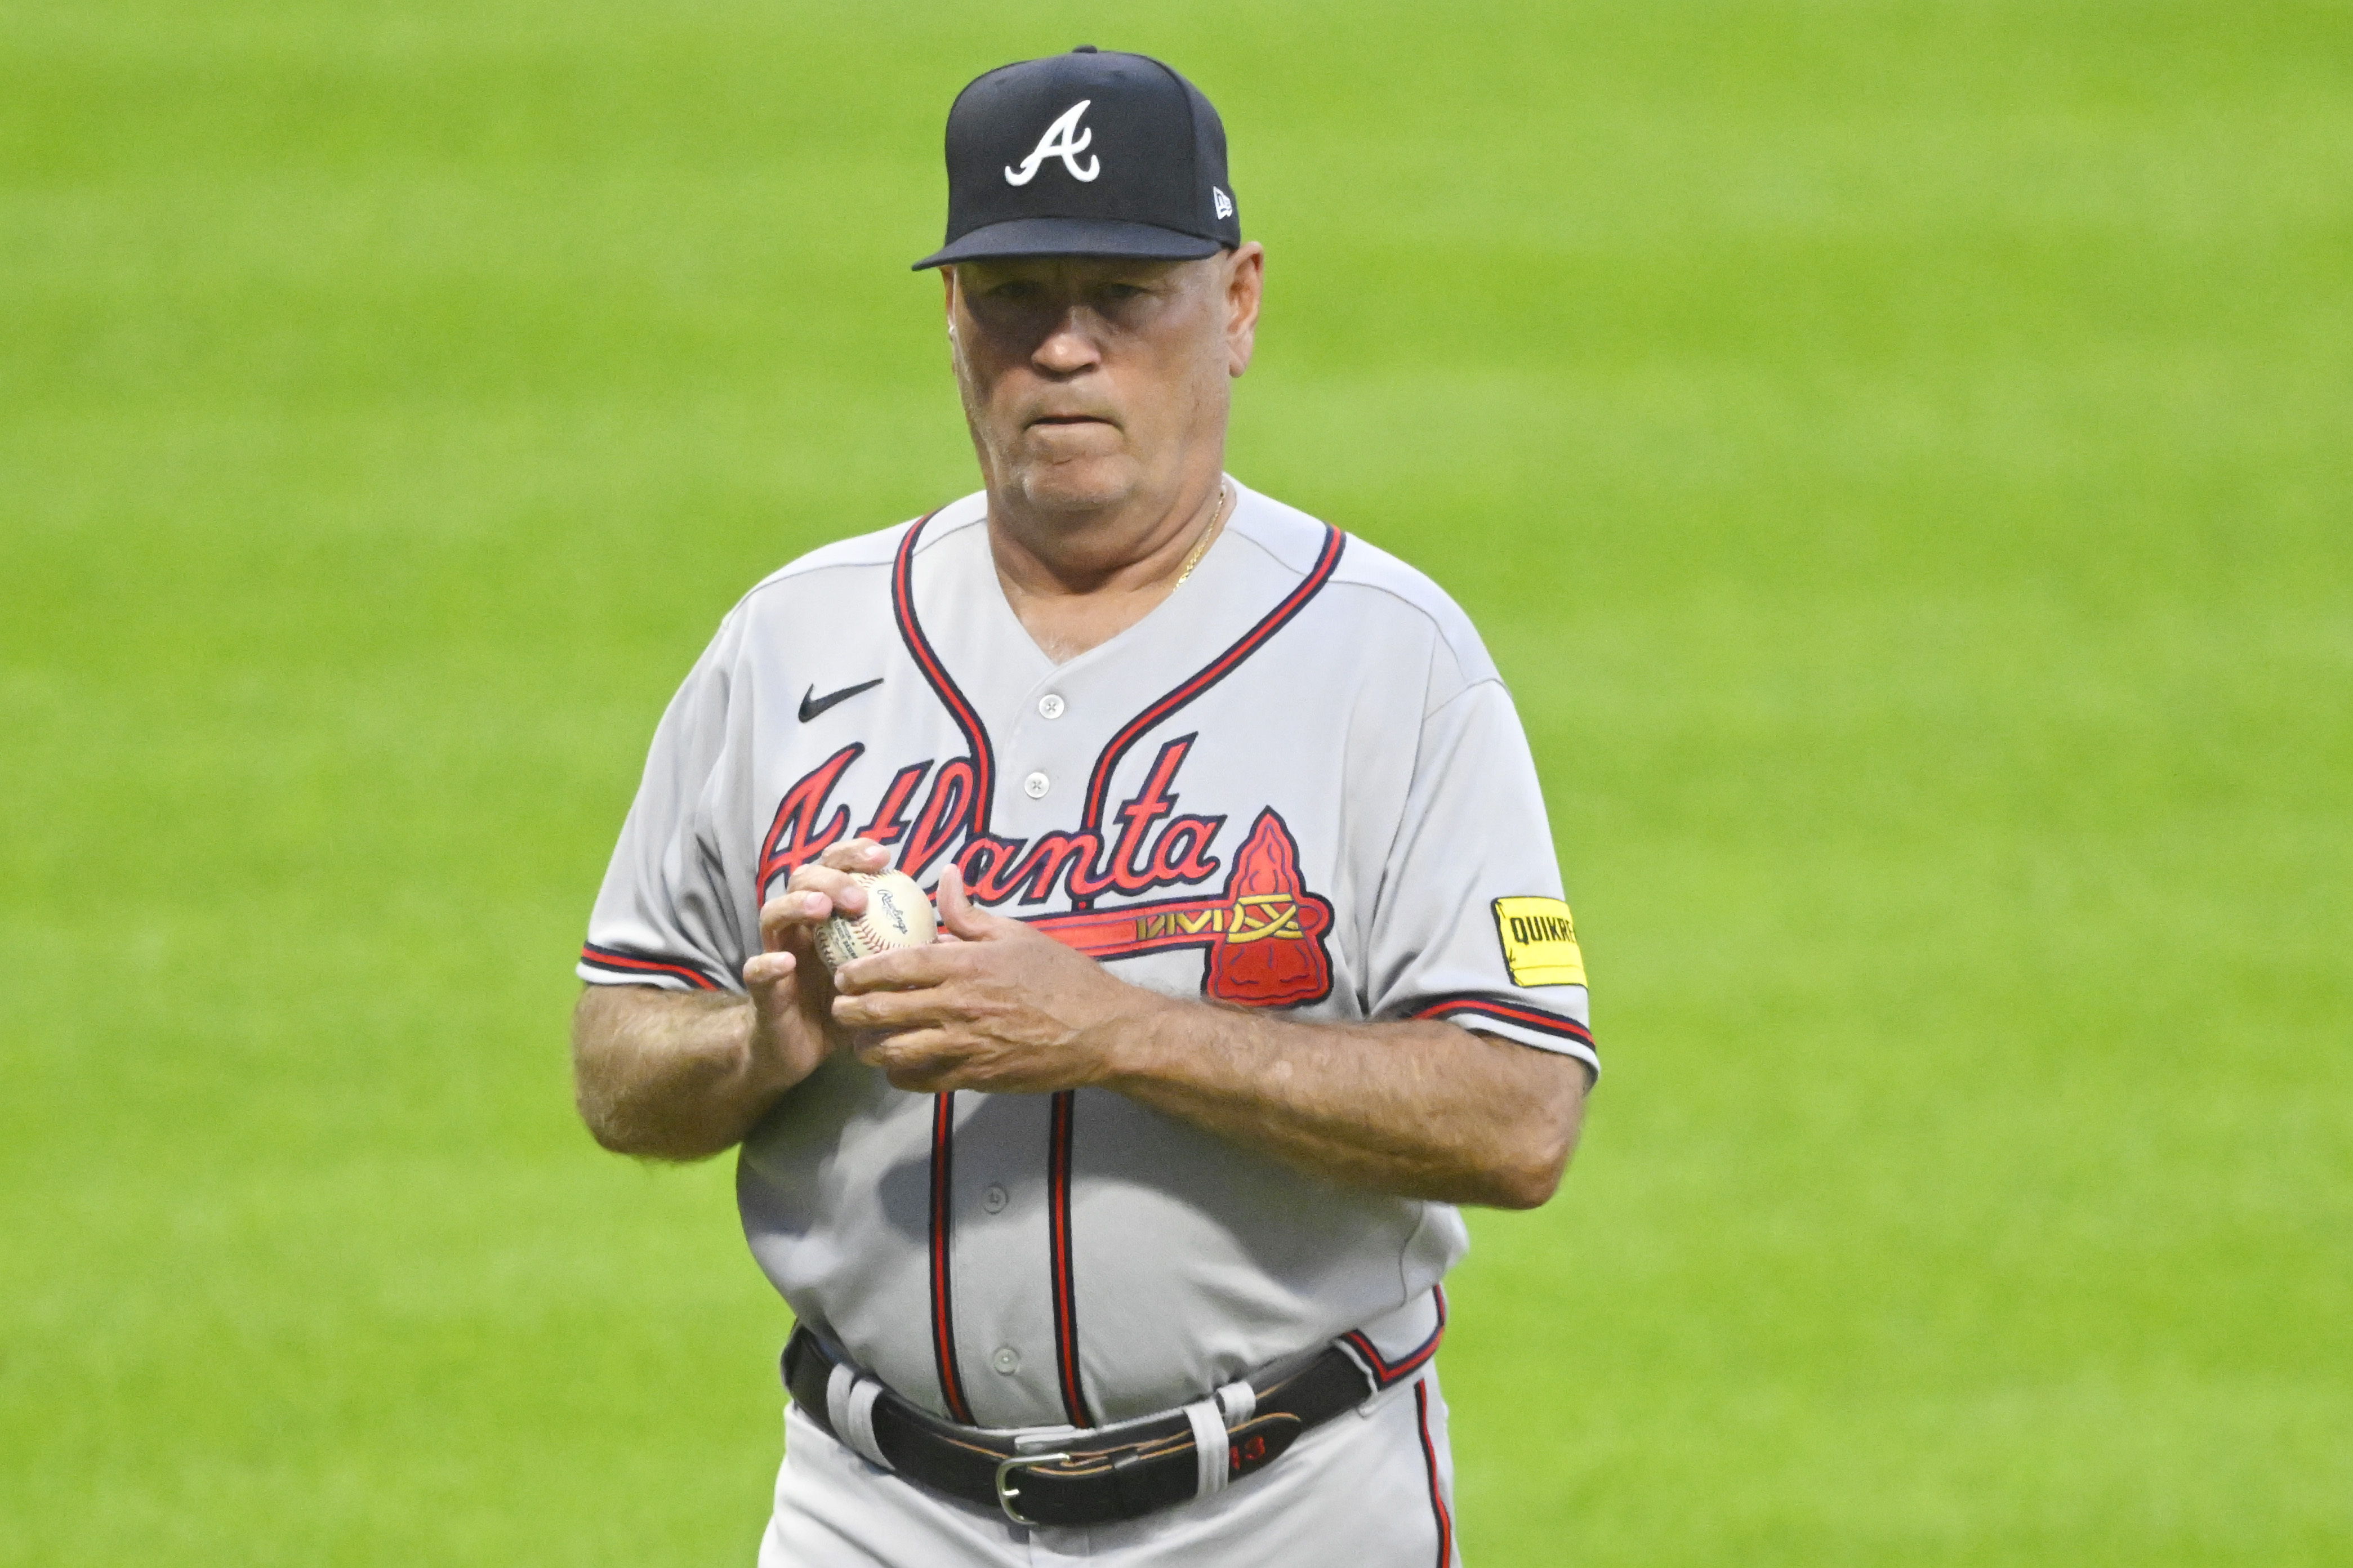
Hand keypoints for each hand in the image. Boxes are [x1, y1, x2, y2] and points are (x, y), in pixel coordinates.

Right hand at [742, 837, 892, 1093]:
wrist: (802, 1048)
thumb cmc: (849, 1003)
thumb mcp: (885, 968)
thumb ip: (910, 937)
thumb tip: (954, 910)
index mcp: (828, 914)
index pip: (836, 867)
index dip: (855, 854)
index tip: (884, 857)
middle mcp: (799, 925)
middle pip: (803, 879)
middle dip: (830, 877)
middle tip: (859, 896)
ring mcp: (777, 952)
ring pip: (773, 914)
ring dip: (797, 905)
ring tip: (822, 909)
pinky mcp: (762, 990)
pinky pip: (757, 971)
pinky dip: (768, 964)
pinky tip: (786, 962)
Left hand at [830, 864, 1176, 1092]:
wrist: (1101, 1031)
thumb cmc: (1063, 977)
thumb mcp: (1018, 935)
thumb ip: (971, 913)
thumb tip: (945, 877)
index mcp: (966, 965)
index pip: (895, 966)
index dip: (859, 972)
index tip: (842, 974)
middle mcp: (958, 1006)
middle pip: (882, 1011)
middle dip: (850, 1011)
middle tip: (839, 1008)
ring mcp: (964, 1046)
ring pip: (893, 1051)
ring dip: (867, 1047)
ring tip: (859, 1040)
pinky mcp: (974, 1078)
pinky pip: (921, 1080)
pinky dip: (899, 1074)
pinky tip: (894, 1066)